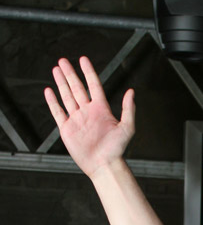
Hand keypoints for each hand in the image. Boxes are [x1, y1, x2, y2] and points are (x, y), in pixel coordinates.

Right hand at [44, 56, 134, 179]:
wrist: (103, 165)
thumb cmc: (116, 149)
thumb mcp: (127, 128)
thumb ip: (129, 109)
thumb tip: (131, 92)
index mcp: (101, 109)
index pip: (93, 85)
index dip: (88, 72)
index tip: (83, 59)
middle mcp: (88, 112)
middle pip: (77, 87)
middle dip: (70, 73)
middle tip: (63, 61)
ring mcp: (76, 119)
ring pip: (67, 96)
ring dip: (61, 83)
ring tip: (56, 69)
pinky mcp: (67, 129)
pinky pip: (58, 112)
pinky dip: (53, 101)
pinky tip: (49, 91)